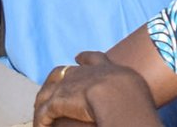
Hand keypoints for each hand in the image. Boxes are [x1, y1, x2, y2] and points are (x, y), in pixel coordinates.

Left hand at [34, 51, 158, 126]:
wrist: (120, 98)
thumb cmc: (135, 99)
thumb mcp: (136, 89)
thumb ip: (130, 91)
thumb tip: (134, 99)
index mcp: (107, 69)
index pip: (94, 58)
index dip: (85, 58)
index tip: (77, 57)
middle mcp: (86, 73)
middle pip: (66, 72)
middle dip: (58, 78)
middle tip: (52, 84)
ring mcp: (71, 85)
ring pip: (50, 92)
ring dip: (44, 104)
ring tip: (40, 115)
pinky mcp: (60, 101)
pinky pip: (46, 111)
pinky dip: (41, 119)